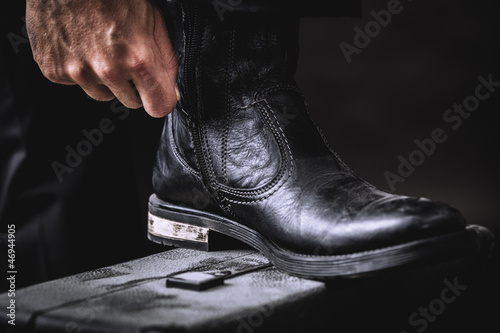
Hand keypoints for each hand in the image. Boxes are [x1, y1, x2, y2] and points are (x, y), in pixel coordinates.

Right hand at [26, 0, 178, 117]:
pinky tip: (80, 46)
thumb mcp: (151, 19)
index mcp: (137, 57)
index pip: (159, 106)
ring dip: (106, 79)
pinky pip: (76, 84)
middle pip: (131, 102)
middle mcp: (108, 69)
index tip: (160, 95)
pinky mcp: (55, 71)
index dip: (162, 100)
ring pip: (103, 94)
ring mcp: (79, 72)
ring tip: (100, 48)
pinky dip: (80, 69)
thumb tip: (173, 89)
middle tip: (124, 56)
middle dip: (133, 85)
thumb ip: (166, 59)